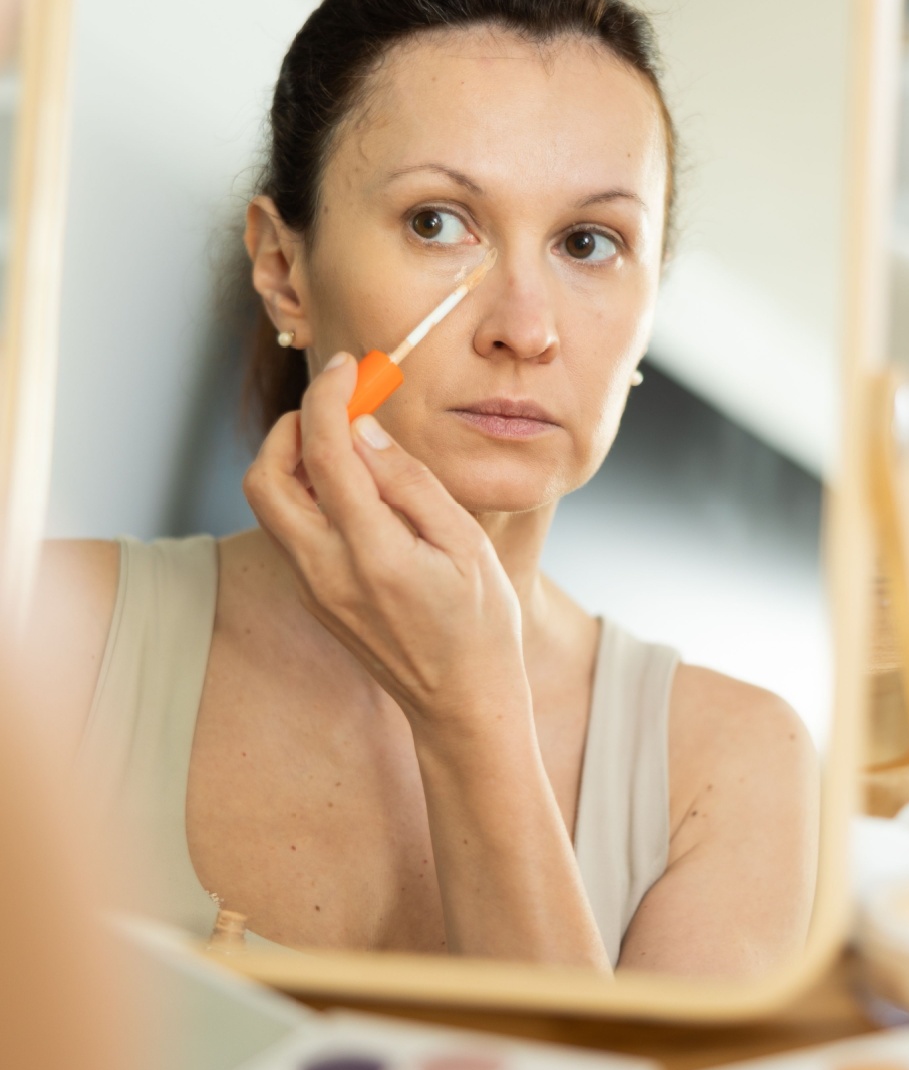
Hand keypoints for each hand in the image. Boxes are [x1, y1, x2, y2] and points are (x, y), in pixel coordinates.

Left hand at [242, 353, 530, 739]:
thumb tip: (363, 429)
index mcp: (373, 555)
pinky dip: (309, 492)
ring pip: (270, 504)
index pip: (326, 454)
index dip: (330, 398)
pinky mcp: (314, 597)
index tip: (349, 366)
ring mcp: (314, 589)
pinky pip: (291, 530)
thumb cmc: (481, 624)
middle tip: (340, 408)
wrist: (461, 703)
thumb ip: (410, 483)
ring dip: (296, 459)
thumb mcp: (466, 544)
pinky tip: (356, 489)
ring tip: (352, 446)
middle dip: (293, 427)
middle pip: (266, 478)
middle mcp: (327, 572)